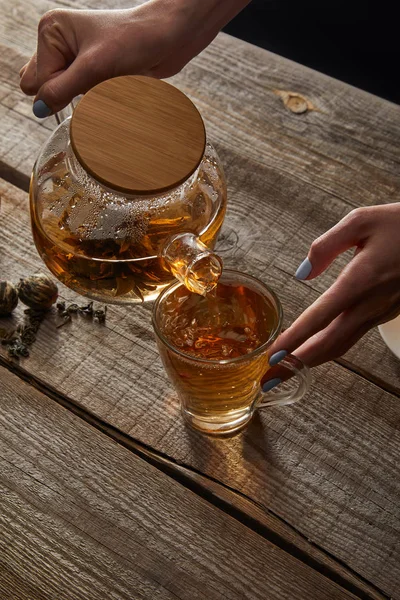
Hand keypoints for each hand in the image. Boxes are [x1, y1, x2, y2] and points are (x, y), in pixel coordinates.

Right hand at [19, 0, 249, 116]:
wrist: (167, 39)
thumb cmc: (134, 41)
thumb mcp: (94, 67)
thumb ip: (62, 89)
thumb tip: (38, 109)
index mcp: (51, 31)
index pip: (37, 78)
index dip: (60, 88)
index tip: (85, 82)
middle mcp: (59, 43)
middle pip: (46, 86)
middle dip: (69, 93)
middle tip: (94, 82)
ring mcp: (74, 58)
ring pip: (64, 94)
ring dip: (84, 96)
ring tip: (107, 81)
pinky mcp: (91, 71)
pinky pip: (81, 95)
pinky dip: (94, 97)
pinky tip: (110, 86)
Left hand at [267, 203, 399, 370]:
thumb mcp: (361, 221)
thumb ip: (326, 246)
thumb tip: (302, 273)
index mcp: (360, 281)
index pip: (320, 317)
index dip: (295, 339)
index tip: (272, 357)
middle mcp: (370, 304)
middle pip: (328, 344)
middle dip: (296, 364)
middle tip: (269, 380)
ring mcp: (380, 312)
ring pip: (342, 345)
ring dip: (311, 361)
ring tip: (285, 372)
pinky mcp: (386, 312)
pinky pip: (353, 337)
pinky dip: (329, 349)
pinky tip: (313, 351)